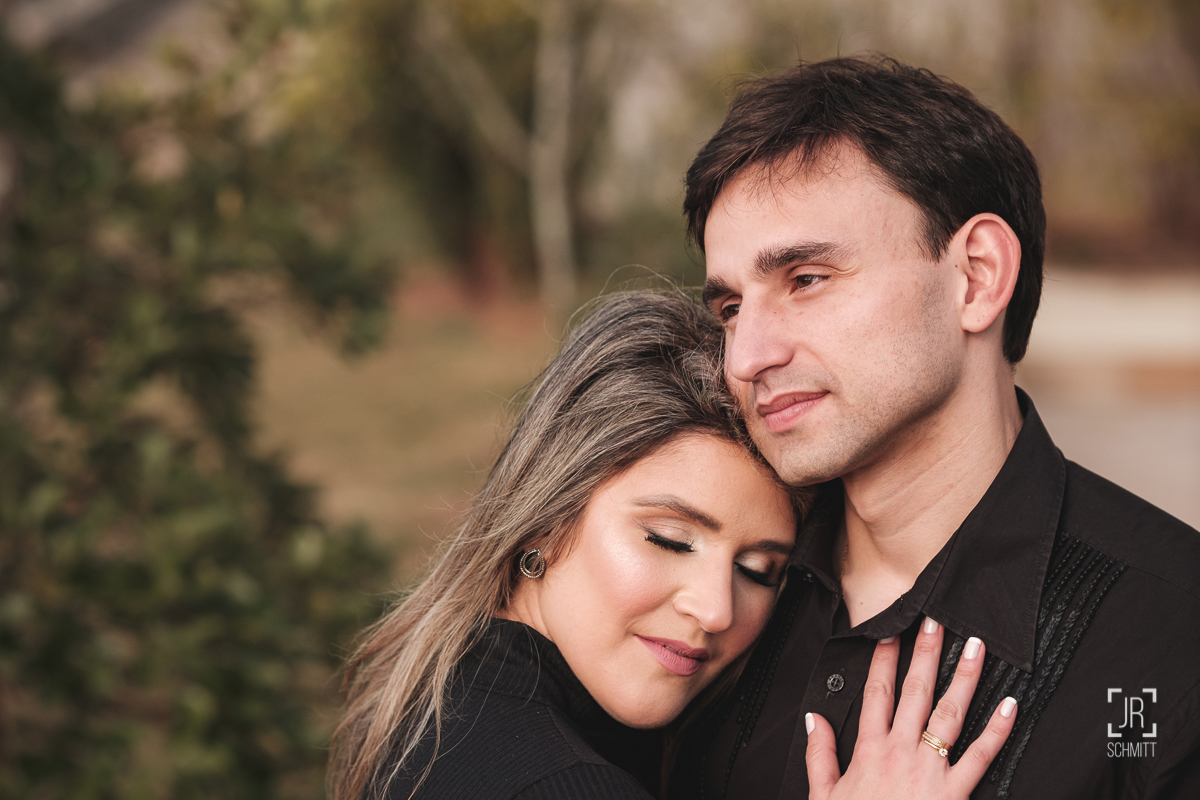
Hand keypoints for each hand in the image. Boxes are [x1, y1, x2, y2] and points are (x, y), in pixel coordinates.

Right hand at [805, 618, 1016, 799]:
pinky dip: (998, 730)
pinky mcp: (955, 793)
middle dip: (926, 653)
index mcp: (870, 750)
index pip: (877, 693)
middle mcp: (901, 752)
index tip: (891, 633)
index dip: (884, 659)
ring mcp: (930, 771)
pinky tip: (1010, 704)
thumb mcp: (824, 795)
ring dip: (964, 677)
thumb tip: (813, 719)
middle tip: (936, 620)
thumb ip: (819, 754)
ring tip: (975, 646)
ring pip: (949, 714)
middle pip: (915, 692)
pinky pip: (981, 756)